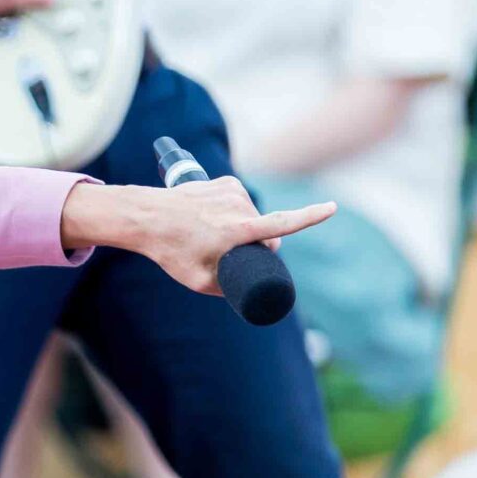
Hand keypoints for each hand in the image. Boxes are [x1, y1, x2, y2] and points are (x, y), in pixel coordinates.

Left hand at [59, 177, 335, 294]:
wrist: (144, 216)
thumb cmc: (171, 250)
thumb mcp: (199, 280)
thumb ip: (227, 290)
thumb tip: (248, 295)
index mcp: (239, 229)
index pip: (283, 224)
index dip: (311, 216)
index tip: (332, 207)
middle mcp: (239, 207)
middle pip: (266, 231)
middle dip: (257, 244)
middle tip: (225, 254)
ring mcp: (232, 191)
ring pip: (252, 215)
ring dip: (241, 226)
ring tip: (209, 234)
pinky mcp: (225, 182)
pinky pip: (239, 201)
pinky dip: (232, 210)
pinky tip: (210, 217)